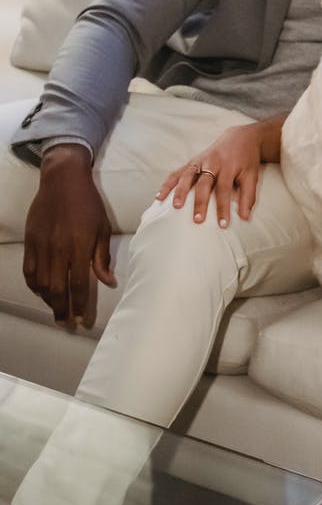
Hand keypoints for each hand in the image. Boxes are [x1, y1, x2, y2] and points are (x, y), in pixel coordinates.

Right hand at [23, 144, 114, 325]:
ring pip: (41, 283)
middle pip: (57, 289)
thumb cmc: (88, 203)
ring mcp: (41, 246)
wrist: (63, 180)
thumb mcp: (102, 228)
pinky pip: (29, 271)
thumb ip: (102, 257)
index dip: (79, 305)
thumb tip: (108, 282)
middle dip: (62, 310)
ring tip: (56, 309)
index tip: (81, 319)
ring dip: (48, 300)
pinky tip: (42, 292)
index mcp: (78, 246)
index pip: (78, 284)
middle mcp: (58, 249)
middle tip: (66, 323)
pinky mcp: (30, 242)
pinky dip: (34, 285)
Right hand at [155, 117, 283, 228]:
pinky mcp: (192, 162)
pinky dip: (168, 184)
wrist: (240, 138)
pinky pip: (177, 172)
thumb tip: (245, 218)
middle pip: (205, 183)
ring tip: (175, 207)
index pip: (224, 189)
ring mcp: (200, 161)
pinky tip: (159, 197)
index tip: (223, 225)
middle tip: (197, 220)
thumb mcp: (252, 176)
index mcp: (229, 166)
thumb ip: (248, 196)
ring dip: (180, 191)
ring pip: (188, 175)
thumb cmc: (246, 161)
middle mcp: (213, 162)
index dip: (223, 207)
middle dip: (200, 201)